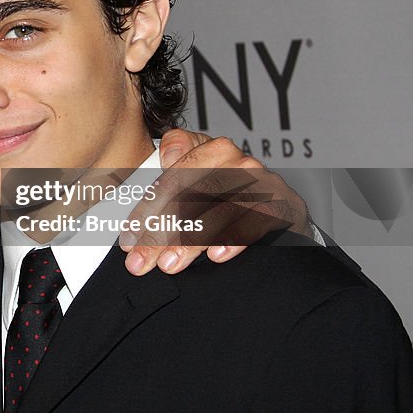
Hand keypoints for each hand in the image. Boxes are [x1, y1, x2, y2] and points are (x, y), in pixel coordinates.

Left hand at [121, 130, 310, 275]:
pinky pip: (256, 221)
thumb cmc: (227, 190)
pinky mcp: (284, 206)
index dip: (146, 212)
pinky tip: (216, 255)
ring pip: (218, 211)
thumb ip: (176, 155)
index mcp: (212, 148)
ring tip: (169, 264)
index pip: (171, 180)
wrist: (279, 205)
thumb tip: (165, 157)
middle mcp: (239, 161)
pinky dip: (234, 239)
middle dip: (161, 233)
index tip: (129, 239)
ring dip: (190, 241)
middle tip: (142, 260)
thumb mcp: (196, 167)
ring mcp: (263, 183)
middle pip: (191, 197)